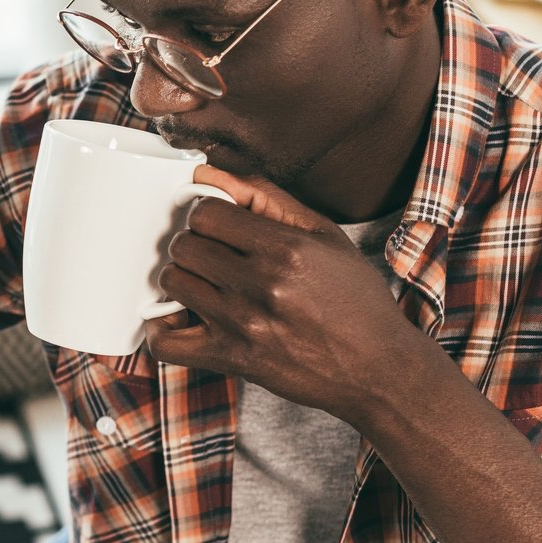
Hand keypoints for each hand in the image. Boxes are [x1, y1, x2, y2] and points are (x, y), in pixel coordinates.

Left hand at [143, 165, 429, 421]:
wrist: (378, 370)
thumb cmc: (355, 300)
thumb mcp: (325, 236)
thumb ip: (267, 197)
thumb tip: (209, 171)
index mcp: (286, 249)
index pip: (205, 212)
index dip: (206, 215)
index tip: (217, 225)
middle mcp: (262, 285)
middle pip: (184, 245)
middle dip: (194, 245)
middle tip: (213, 255)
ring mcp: (243, 325)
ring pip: (172, 282)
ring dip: (183, 280)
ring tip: (207, 284)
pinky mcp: (231, 360)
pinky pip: (165, 342)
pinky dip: (163, 330)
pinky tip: (185, 319)